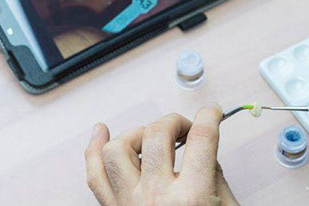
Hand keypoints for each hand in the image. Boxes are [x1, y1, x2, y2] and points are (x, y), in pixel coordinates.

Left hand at [84, 104, 238, 204]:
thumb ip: (214, 176)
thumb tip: (201, 147)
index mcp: (192, 199)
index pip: (201, 138)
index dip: (209, 116)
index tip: (211, 112)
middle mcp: (156, 199)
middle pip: (157, 134)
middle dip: (175, 121)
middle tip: (186, 129)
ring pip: (118, 150)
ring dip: (137, 134)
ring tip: (152, 138)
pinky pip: (94, 175)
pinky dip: (94, 149)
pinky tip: (101, 132)